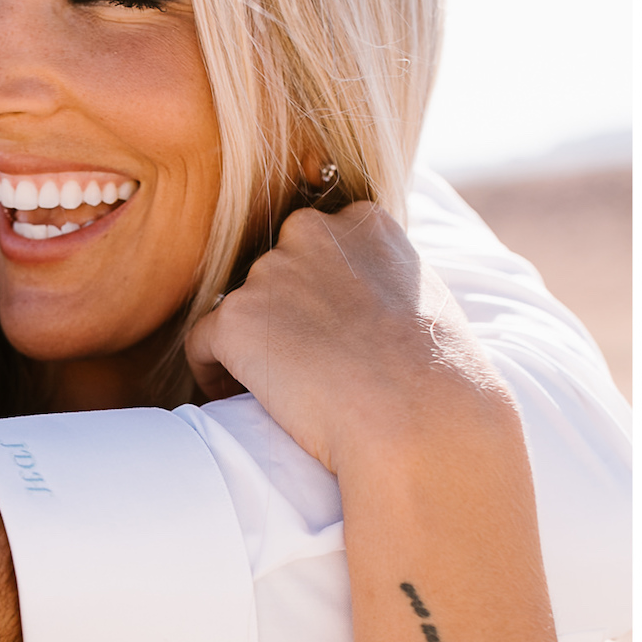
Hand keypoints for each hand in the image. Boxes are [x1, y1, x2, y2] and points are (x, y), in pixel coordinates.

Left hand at [184, 203, 513, 474]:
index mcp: (365, 222)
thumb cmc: (439, 378)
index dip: (319, 296)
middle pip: (276, 274)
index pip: (318, 247)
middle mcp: (312, 231)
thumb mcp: (426, 302)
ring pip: (242, 312)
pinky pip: (202, 345)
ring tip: (288, 395)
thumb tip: (363, 301)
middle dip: (284, 317)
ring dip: (255, 348)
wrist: (420, 419)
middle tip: (309, 370)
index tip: (333, 338)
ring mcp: (270, 272)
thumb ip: (382, 280)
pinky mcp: (236, 318)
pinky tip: (244, 402)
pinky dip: (216, 375)